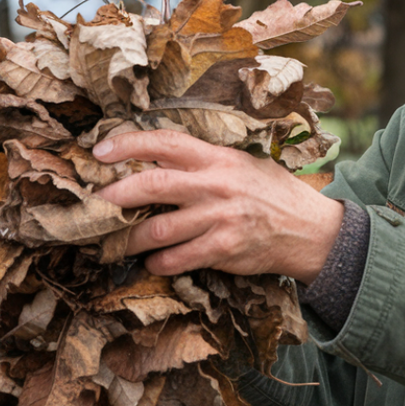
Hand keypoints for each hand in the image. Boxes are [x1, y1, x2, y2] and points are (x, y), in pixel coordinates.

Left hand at [93, 130, 343, 283]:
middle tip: (95, 205)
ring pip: (157, 231)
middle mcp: (217, 185)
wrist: (309, 229)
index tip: (100, 152)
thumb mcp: (241, 164)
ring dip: (130, 240)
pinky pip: (177, 259)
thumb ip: (202, 162)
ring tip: (118, 242)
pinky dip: (158, 263)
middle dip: (115, 196)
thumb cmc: (271, 193)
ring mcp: (220, 218)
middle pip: (152, 185)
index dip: (129, 144)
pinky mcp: (224, 249)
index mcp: (219, 158)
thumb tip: (152, 161)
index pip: (167, 142)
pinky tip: (154, 262)